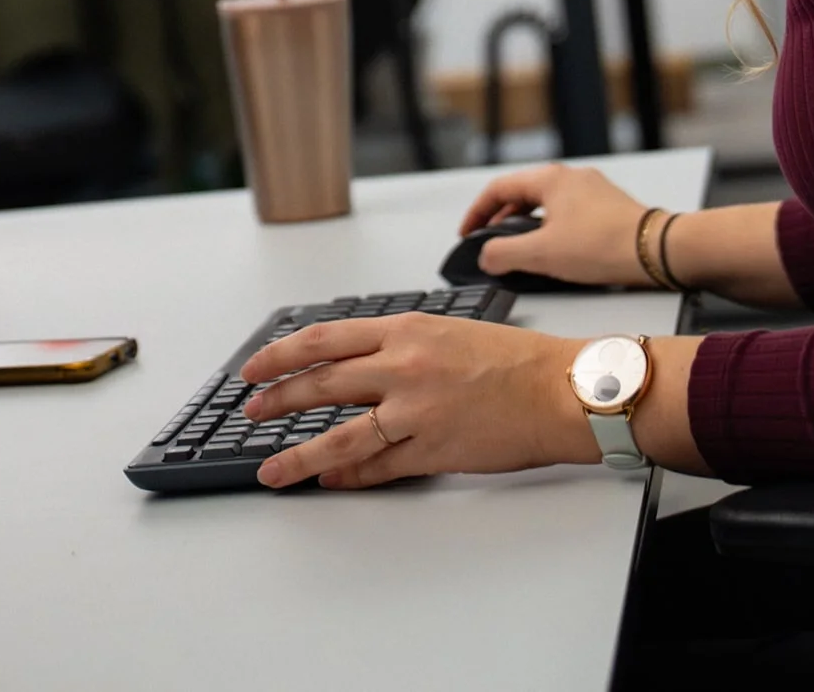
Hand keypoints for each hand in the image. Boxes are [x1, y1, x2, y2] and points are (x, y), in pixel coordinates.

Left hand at [238, 314, 593, 488]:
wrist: (562, 389)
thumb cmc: (516, 360)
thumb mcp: (448, 330)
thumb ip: (401, 345)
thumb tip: (357, 366)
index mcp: (406, 331)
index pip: (323, 340)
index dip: (281, 354)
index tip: (255, 368)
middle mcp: (403, 367)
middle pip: (320, 384)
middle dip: (277, 401)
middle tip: (251, 412)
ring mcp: (416, 412)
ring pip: (339, 438)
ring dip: (299, 457)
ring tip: (272, 470)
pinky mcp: (433, 450)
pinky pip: (379, 468)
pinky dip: (350, 477)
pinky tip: (331, 482)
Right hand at [457, 162, 653, 286]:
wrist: (656, 251)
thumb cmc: (606, 246)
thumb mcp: (541, 254)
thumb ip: (503, 254)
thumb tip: (486, 257)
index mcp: (551, 179)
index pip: (499, 189)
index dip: (477, 213)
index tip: (468, 233)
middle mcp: (572, 177)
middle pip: (522, 193)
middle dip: (500, 219)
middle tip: (489, 241)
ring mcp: (592, 190)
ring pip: (546, 203)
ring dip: (526, 224)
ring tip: (519, 248)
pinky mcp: (608, 207)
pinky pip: (567, 213)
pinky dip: (550, 228)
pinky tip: (555, 249)